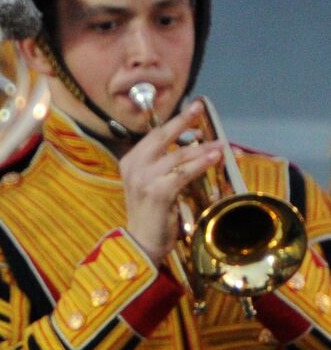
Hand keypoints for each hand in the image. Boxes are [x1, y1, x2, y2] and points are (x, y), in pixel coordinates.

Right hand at [120, 100, 223, 263]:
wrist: (142, 242)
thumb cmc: (152, 213)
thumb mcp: (154, 183)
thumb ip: (166, 165)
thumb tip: (192, 145)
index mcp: (130, 161)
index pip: (154, 135)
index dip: (175, 121)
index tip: (192, 108)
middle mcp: (133, 166)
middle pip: (161, 137)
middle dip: (182, 122)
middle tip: (199, 109)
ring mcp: (144, 179)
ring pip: (177, 156)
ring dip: (201, 148)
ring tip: (219, 144)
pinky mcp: (157, 192)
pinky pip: (183, 173)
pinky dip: (201, 163)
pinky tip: (214, 157)